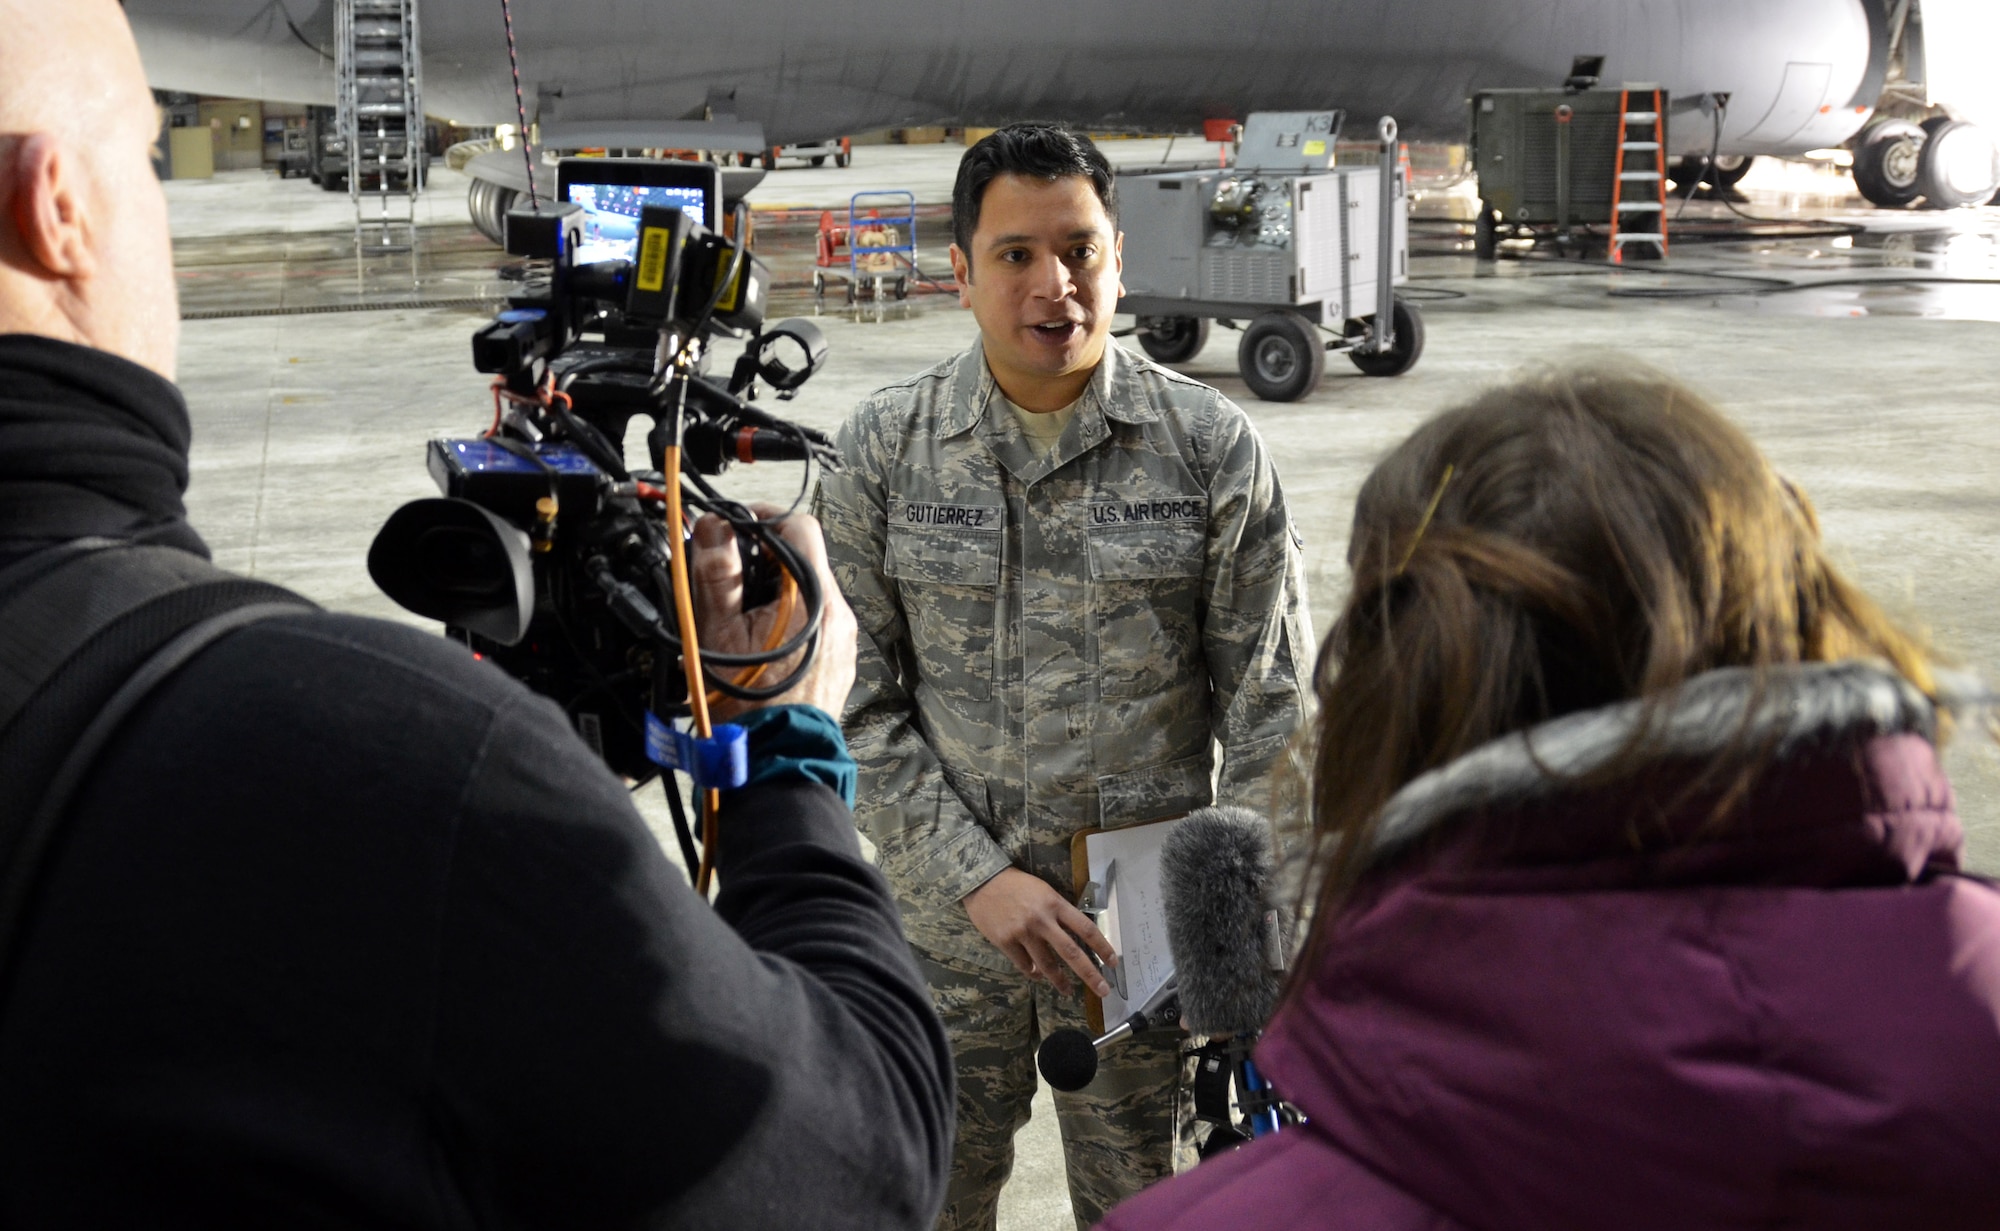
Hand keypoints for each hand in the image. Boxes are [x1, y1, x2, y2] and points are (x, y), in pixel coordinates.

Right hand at [690, 506, 857, 722]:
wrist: (776, 758)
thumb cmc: (749, 705)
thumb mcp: (720, 632)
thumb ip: (718, 574)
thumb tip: (714, 527)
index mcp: (816, 599)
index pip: (800, 527)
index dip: (764, 518)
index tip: (735, 526)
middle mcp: (838, 614)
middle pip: (802, 559)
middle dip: (761, 559)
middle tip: (726, 574)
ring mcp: (841, 638)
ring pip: (805, 591)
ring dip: (771, 590)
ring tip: (738, 615)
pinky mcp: (836, 657)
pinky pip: (813, 620)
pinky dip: (786, 617)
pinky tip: (758, 639)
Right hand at [962, 868, 1115, 996]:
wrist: (983, 882)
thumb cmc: (1017, 885)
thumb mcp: (1045, 891)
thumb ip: (1059, 913)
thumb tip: (1074, 937)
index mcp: (1056, 904)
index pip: (1086, 929)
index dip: (1102, 948)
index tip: (1113, 963)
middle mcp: (1042, 920)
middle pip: (1071, 953)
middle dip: (1090, 975)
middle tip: (1103, 991)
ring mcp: (1023, 933)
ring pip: (1047, 965)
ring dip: (1060, 981)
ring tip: (1068, 991)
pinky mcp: (1005, 942)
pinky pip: (1024, 965)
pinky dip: (1033, 973)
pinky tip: (1038, 976)